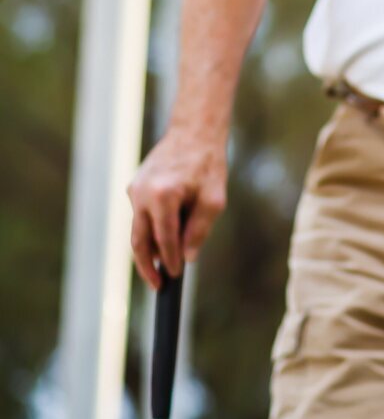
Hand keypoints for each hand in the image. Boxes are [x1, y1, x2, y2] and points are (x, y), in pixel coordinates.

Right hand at [126, 127, 227, 288]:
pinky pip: (141, 215)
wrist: (194, 132)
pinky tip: (165, 239)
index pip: (163, 240)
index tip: (174, 278)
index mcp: (162, 196)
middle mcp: (141, 194)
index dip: (169, 262)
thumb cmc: (208, 165)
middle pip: (139, 241)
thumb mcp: (214, 199)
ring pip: (138, 229)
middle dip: (147, 266)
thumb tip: (187, 257)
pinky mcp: (134, 187)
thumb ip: (199, 230)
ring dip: (149, 249)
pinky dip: (151, 230)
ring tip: (161, 268)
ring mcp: (134, 190)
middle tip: (157, 286)